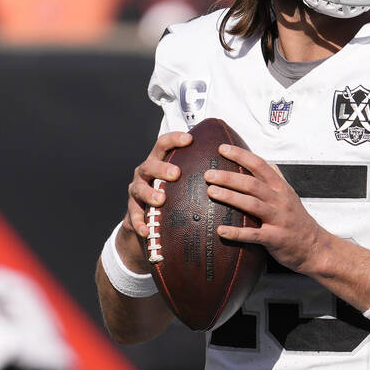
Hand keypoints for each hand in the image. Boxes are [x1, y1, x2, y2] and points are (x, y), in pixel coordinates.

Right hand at [122, 131, 191, 269]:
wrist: (148, 220)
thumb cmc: (174, 195)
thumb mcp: (184, 182)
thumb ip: (200, 172)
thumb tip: (236, 166)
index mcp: (159, 162)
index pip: (163, 145)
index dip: (174, 140)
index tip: (189, 140)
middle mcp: (145, 174)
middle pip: (149, 165)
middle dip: (161, 168)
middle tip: (176, 174)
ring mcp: (137, 191)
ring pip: (138, 189)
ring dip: (149, 193)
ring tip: (160, 199)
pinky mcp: (132, 211)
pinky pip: (134, 217)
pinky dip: (140, 223)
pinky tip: (147, 230)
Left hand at [205, 143, 327, 273]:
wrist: (315, 247)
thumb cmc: (298, 221)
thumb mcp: (291, 195)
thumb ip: (278, 179)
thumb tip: (268, 163)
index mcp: (281, 188)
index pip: (260, 165)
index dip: (241, 155)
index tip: (222, 149)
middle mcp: (280, 201)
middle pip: (252, 184)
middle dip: (229, 177)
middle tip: (209, 174)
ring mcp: (278, 220)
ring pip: (252, 204)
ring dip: (230, 197)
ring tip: (211, 192)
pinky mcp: (275, 239)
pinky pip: (254, 235)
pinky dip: (237, 233)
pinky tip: (220, 230)